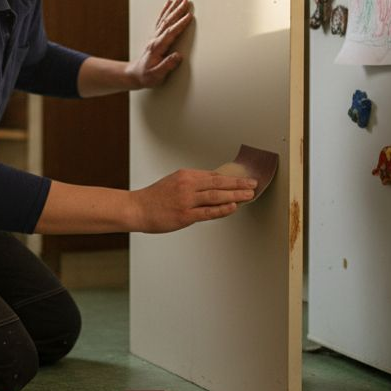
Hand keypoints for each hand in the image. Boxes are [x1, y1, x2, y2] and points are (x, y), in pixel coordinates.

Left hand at [126, 0, 192, 89]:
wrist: (134, 74)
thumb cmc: (146, 76)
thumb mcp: (157, 75)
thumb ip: (167, 65)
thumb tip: (178, 56)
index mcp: (157, 47)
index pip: (170, 33)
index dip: (179, 24)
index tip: (188, 16)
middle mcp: (155, 39)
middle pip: (167, 22)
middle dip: (177, 11)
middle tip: (186, 1)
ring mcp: (154, 37)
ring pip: (164, 19)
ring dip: (173, 8)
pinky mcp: (155, 36)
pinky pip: (160, 20)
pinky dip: (165, 11)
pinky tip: (168, 4)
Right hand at [131, 169, 256, 232]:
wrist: (137, 209)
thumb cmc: (154, 198)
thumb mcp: (174, 182)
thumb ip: (192, 184)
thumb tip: (213, 186)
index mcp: (186, 175)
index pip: (213, 175)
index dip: (231, 178)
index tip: (243, 179)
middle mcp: (187, 185)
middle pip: (218, 182)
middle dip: (238, 183)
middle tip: (252, 184)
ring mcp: (186, 200)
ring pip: (216, 196)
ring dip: (235, 195)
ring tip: (249, 195)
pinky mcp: (184, 215)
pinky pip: (208, 212)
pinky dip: (222, 209)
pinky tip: (233, 207)